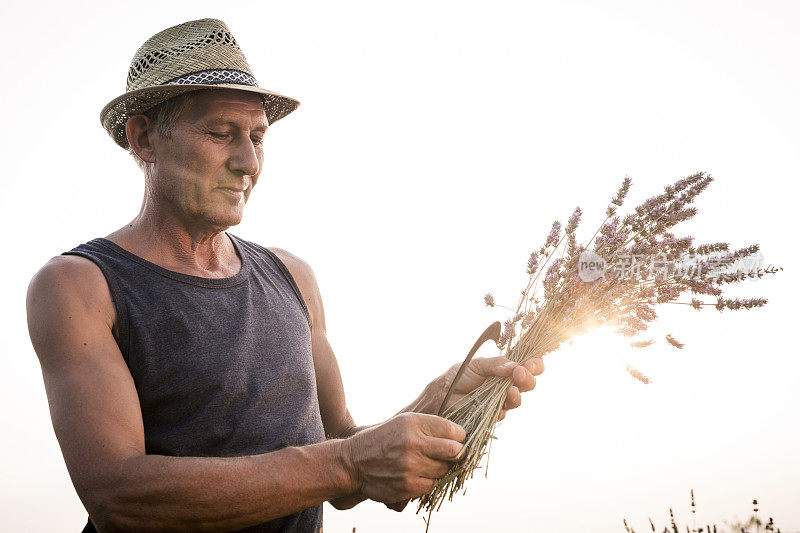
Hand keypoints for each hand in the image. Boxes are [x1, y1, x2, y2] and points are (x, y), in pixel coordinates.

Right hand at [341, 412, 466, 506]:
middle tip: (453, 453)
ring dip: (440, 468)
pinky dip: (428, 481)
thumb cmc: (383, 439)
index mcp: (413, 423)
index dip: (460, 436)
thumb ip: (429, 426)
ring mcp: (410, 466)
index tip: (458, 439)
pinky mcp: (407, 485)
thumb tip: (460, 436)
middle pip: (454, 451)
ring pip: (444, 469)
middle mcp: (413, 443)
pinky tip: (417, 474)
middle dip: (457, 453)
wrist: (353, 462)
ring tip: (426, 463)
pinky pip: (431, 485)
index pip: (453, 431)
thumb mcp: (403, 422)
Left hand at [440, 356, 543, 420]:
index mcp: (506, 370)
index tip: (531, 364)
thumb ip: (495, 364)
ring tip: (512, 390)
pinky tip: (502, 400)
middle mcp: (507, 385)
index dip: (535, 365)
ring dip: (517, 394)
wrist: (443, 393)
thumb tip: (514, 365)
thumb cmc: (460, 376)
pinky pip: (504, 412)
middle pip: (527, 383)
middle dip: (527, 378)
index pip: (527, 366)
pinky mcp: (493, 414)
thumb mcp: (477, 365)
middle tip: (520, 374)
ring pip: (517, 399)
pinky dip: (504, 406)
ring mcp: (501, 400)